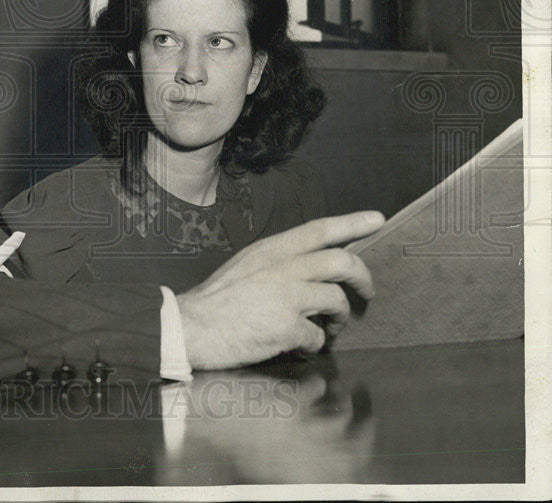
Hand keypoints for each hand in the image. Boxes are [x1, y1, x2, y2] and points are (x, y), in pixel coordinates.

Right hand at [176, 211, 383, 369]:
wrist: (190, 326)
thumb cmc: (216, 300)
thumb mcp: (247, 266)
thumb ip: (277, 264)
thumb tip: (307, 272)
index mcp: (272, 250)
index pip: (319, 229)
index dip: (351, 223)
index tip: (377, 219)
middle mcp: (283, 267)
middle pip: (342, 262)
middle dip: (363, 277)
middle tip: (368, 292)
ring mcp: (287, 296)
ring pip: (336, 299)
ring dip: (340, 317)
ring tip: (332, 327)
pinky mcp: (286, 326)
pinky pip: (318, 336)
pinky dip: (314, 344)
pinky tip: (302, 347)